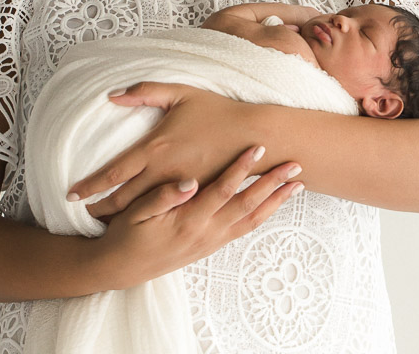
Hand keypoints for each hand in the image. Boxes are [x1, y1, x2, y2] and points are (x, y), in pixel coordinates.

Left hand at [67, 82, 259, 218]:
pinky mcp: (195, 198)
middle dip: (100, 208)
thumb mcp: (181, 93)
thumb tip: (112, 95)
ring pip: (141, 210)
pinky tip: (137, 222)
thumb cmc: (217, 111)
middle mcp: (164, 172)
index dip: (90, 186)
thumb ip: (146, 90)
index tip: (71, 196)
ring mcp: (180, 189)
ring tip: (103, 221)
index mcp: (156, 147)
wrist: (255, 137)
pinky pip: (163, 213)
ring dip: (119, 217)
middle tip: (82, 214)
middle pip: (122, 199)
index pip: (114, 172)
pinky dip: (145, 219)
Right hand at [96, 145, 303, 288]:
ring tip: (297, 185)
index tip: (258, 148)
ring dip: (276, 202)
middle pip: (247, 205)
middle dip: (273, 184)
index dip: (241, 169)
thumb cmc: (127, 235)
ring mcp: (212, 242)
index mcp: (188, 220)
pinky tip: (274, 204)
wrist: (121, 269)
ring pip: (252, 220)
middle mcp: (206, 233)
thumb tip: (190, 181)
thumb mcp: (136, 214)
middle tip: (295, 165)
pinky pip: (245, 229)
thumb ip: (162, 197)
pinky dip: (263, 215)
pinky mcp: (212, 246)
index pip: (222, 190)